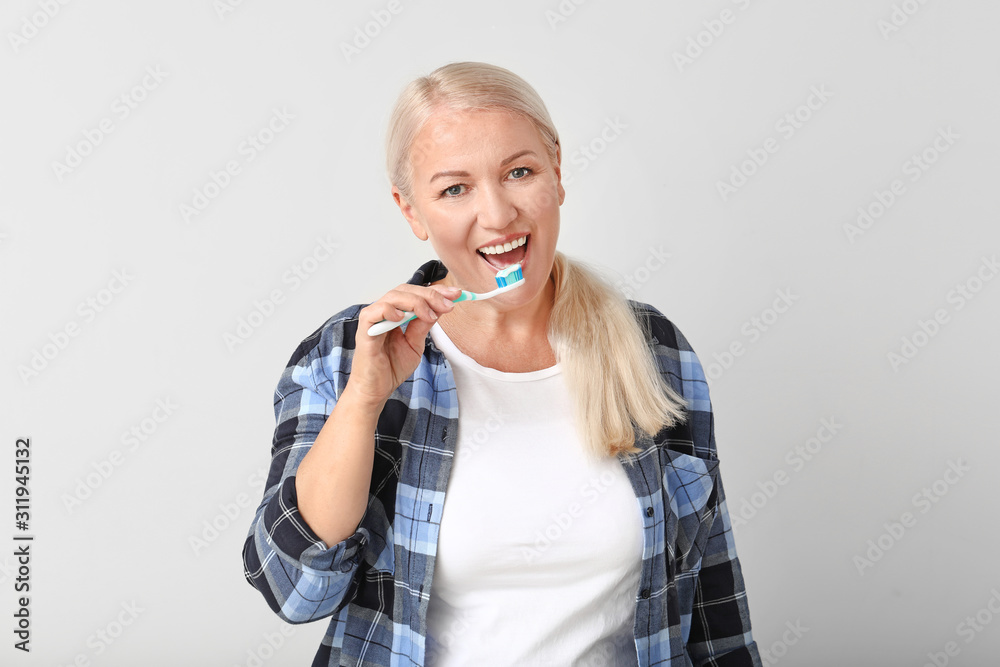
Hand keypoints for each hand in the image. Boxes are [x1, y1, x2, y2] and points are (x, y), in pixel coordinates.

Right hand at [348, 283, 461, 407]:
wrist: (376, 391)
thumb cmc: (391, 368)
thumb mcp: (415, 344)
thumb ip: (423, 325)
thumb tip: (440, 307)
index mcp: (395, 314)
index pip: (414, 293)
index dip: (435, 291)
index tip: (456, 294)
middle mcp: (383, 313)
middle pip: (405, 290)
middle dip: (430, 294)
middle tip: (448, 303)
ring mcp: (373, 321)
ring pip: (392, 297)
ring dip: (415, 302)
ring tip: (430, 315)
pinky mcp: (364, 332)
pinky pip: (373, 313)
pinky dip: (389, 310)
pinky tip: (402, 317)